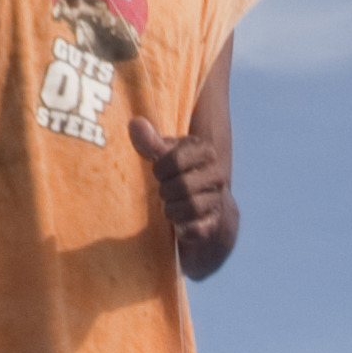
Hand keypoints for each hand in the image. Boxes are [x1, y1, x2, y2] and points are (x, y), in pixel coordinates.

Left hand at [140, 109, 234, 266]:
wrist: (200, 206)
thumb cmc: (175, 174)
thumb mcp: (161, 156)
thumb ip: (149, 141)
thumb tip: (135, 123)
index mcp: (205, 152)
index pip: (177, 160)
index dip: (160, 168)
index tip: (158, 171)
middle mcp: (216, 175)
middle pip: (182, 185)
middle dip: (165, 190)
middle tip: (163, 190)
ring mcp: (216, 200)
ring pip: (189, 207)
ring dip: (171, 209)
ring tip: (169, 205)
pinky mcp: (212, 224)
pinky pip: (194, 229)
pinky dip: (181, 226)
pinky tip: (179, 222)